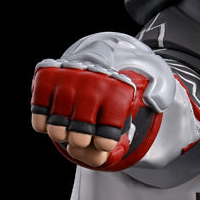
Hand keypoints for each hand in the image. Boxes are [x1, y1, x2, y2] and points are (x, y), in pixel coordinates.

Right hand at [30, 65, 144, 166]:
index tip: (107, 135)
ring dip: (63, 134)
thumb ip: (161, 93)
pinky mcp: (46, 77)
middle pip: (80, 138)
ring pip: (57, 129)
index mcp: (118, 90)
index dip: (104, 145)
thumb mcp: (155, 81)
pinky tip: (53, 116)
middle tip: (87, 130)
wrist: (103, 54)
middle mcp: (92, 84)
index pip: (106, 139)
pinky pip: (39, 116)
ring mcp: (67, 80)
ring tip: (72, 122)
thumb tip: (151, 99)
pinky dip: (43, 124)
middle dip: (83, 142)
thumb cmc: (124, 81)